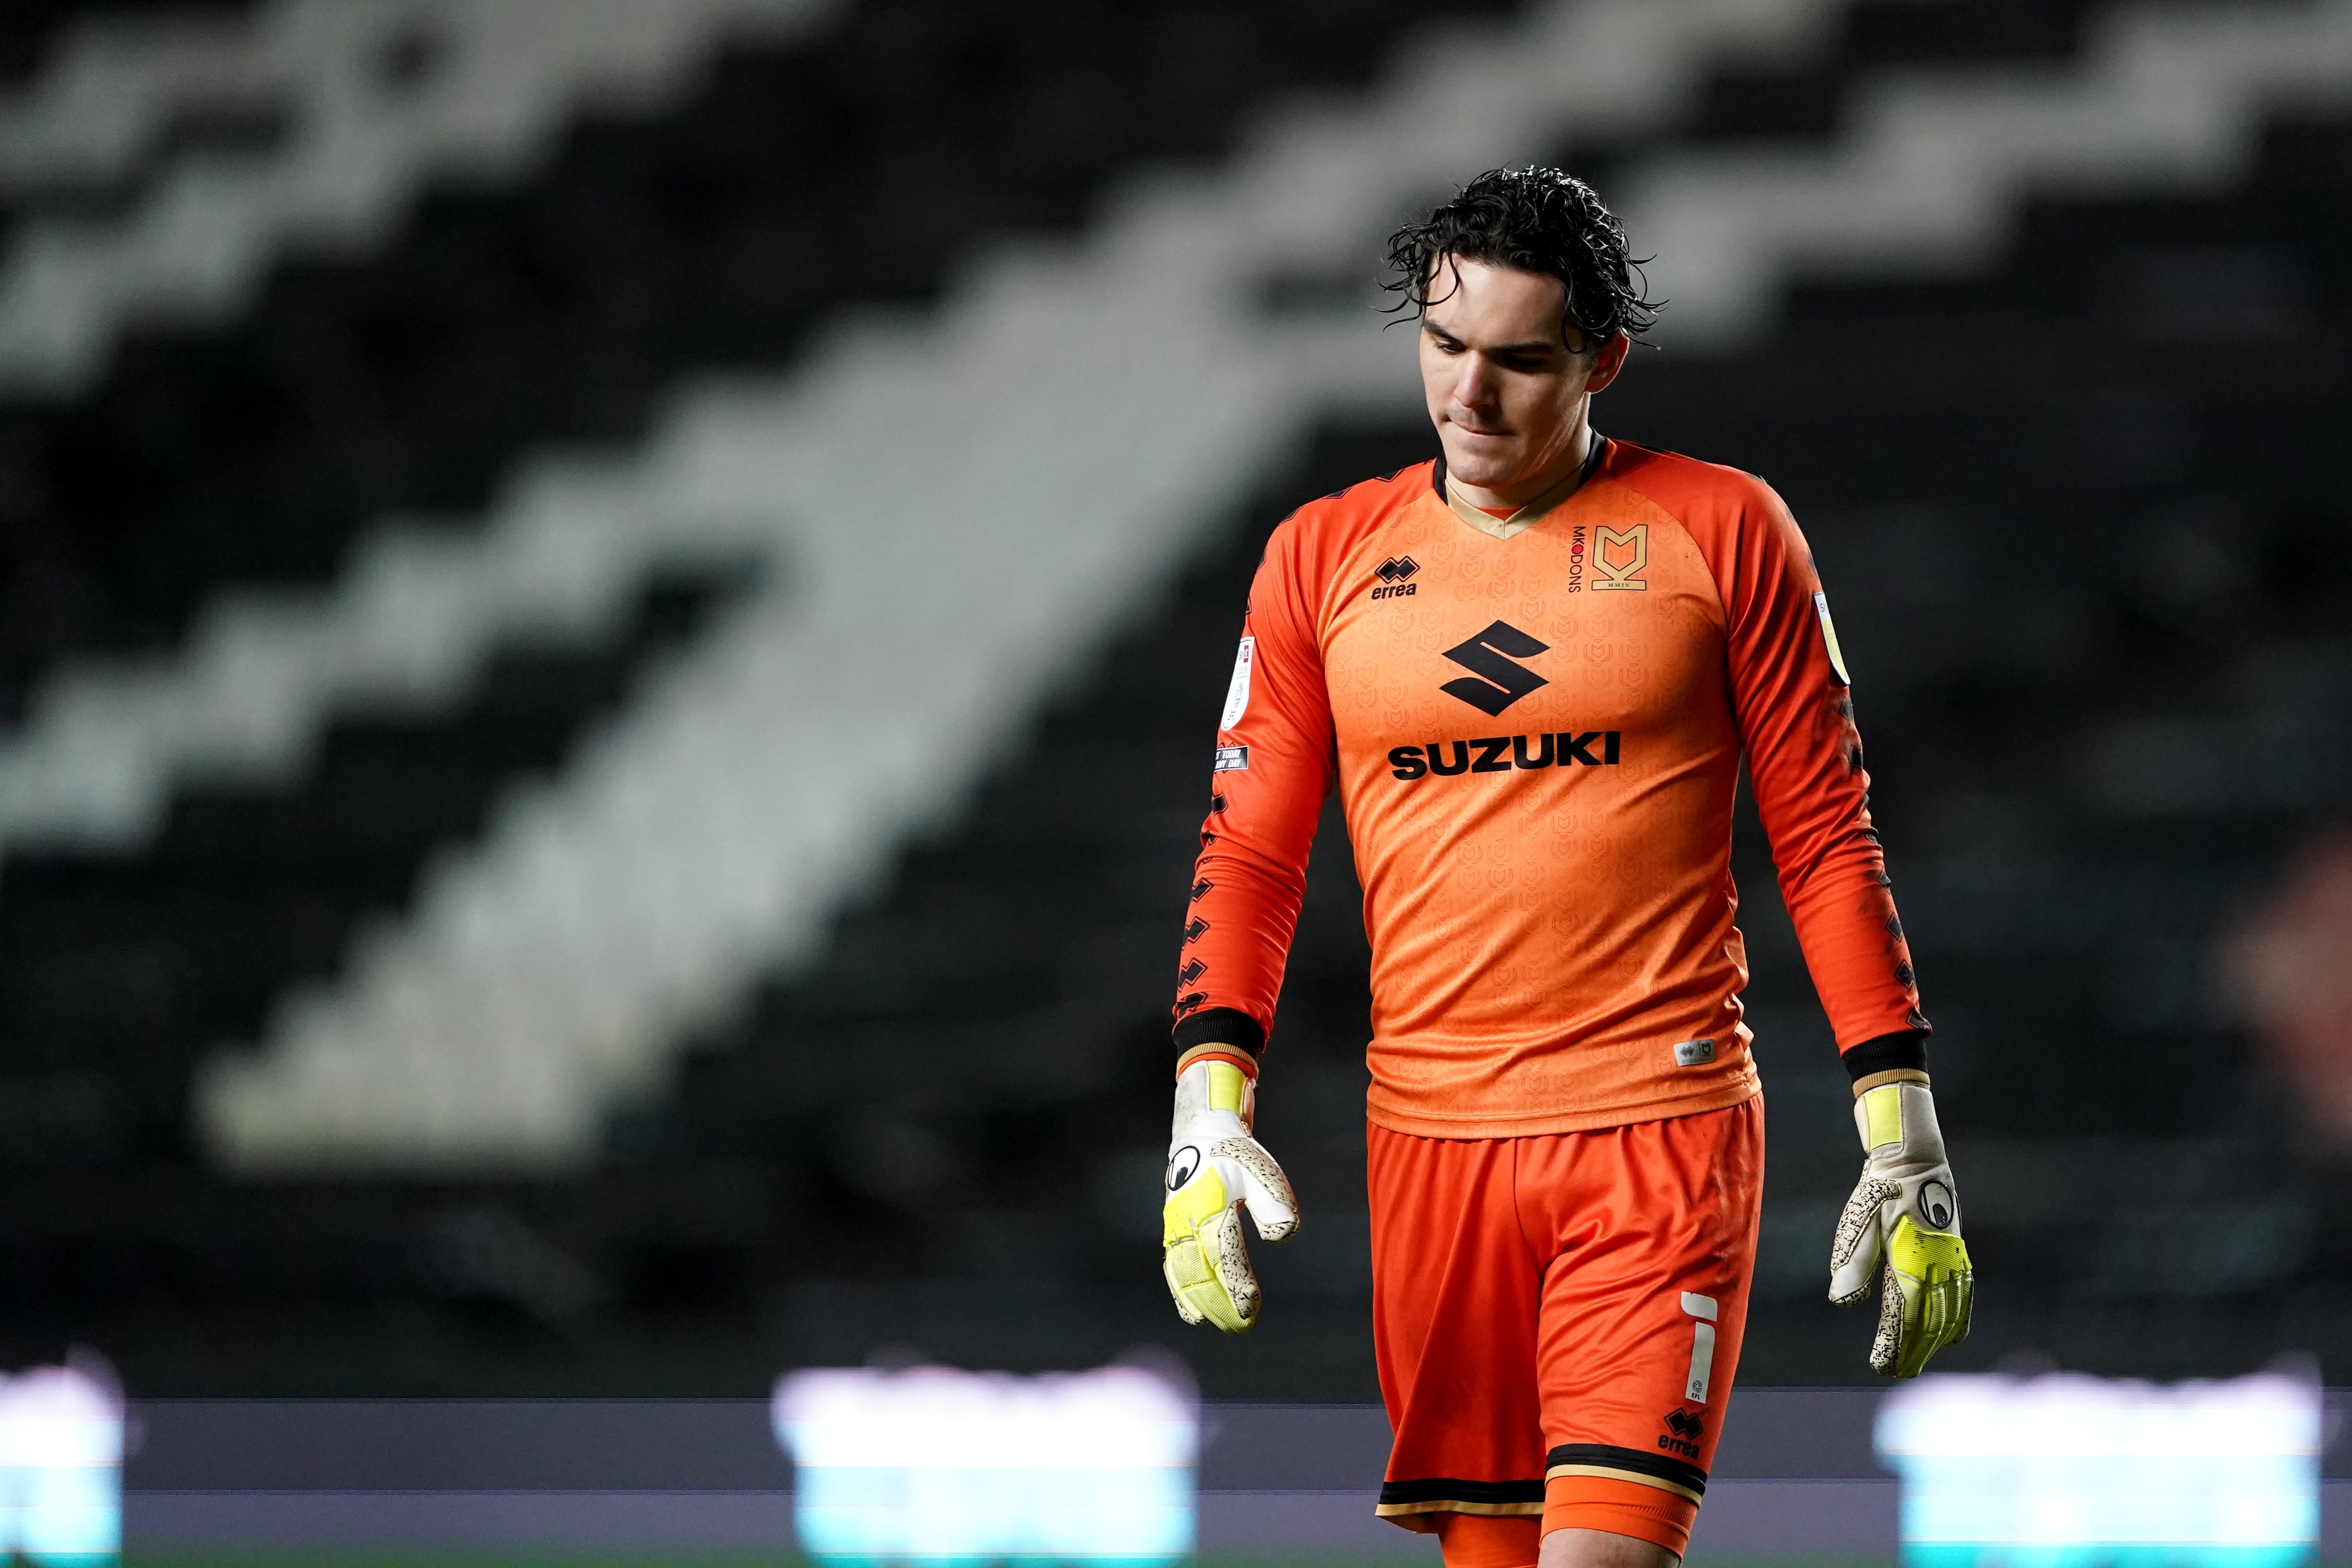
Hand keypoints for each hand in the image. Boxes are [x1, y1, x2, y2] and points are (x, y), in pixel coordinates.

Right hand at [1161, 1056, 1298, 1331]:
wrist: (1200, 1134)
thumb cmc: (1236, 1155)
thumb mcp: (1261, 1170)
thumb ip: (1272, 1203)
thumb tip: (1281, 1237)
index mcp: (1211, 1207)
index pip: (1224, 1255)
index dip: (1237, 1284)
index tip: (1251, 1309)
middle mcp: (1188, 1222)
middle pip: (1202, 1273)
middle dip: (1220, 1303)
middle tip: (1240, 1328)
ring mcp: (1176, 1228)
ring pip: (1184, 1275)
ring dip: (1201, 1303)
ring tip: (1216, 1325)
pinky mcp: (1173, 1231)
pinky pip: (1173, 1268)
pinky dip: (1181, 1293)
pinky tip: (1192, 1314)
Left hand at [1830, 1078, 1972, 1376]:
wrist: (1913, 1160)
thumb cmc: (1880, 1191)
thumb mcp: (1859, 1222)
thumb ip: (1854, 1262)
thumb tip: (1843, 1302)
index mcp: (1912, 1261)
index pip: (1904, 1316)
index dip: (1895, 1345)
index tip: (1881, 1367)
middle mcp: (1938, 1266)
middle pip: (1928, 1322)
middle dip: (1913, 1351)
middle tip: (1896, 1373)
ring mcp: (1952, 1261)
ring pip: (1948, 1312)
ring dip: (1933, 1341)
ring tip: (1917, 1362)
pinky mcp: (1957, 1254)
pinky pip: (1963, 1295)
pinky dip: (1958, 1318)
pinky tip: (1953, 1336)